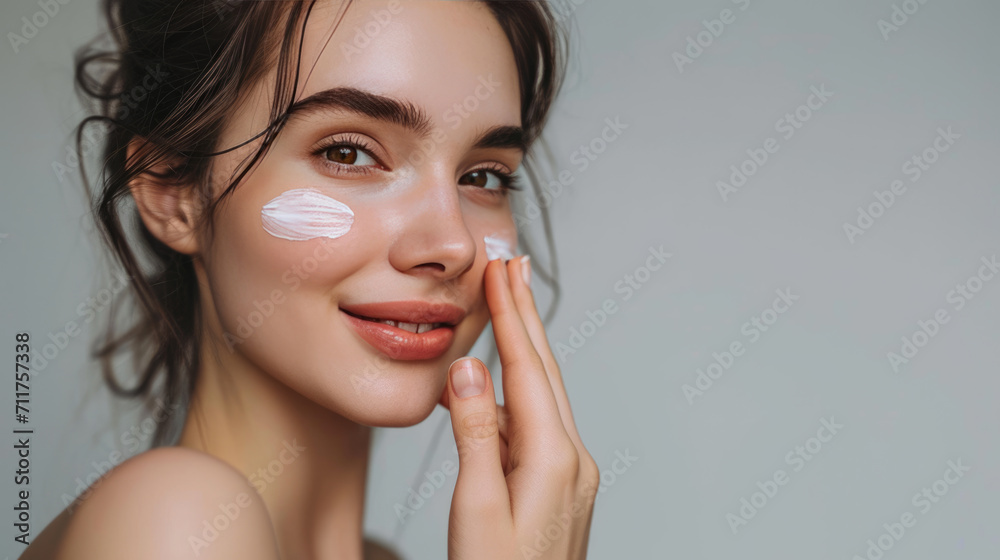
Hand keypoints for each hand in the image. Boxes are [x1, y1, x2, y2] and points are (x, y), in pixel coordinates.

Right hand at [439, 256, 599, 558]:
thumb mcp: (477, 510)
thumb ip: (474, 435)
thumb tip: (469, 370)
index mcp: (554, 459)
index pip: (530, 368)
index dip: (512, 315)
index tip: (502, 270)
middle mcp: (572, 459)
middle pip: (545, 372)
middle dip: (525, 316)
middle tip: (512, 266)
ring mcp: (571, 474)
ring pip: (542, 396)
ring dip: (521, 350)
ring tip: (505, 306)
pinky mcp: (561, 487)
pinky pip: (537, 425)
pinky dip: (516, 394)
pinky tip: (498, 385)